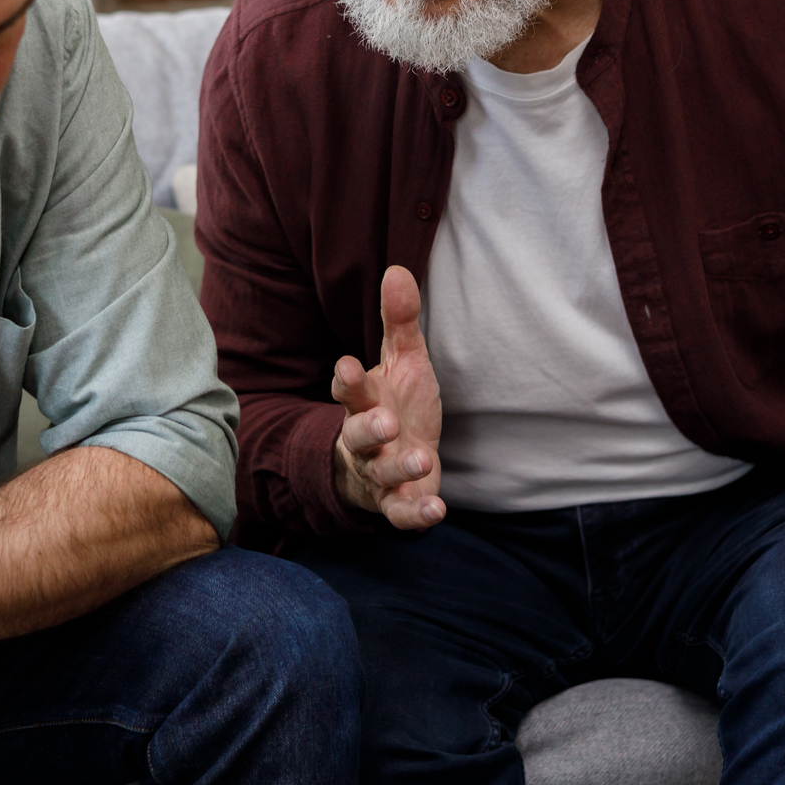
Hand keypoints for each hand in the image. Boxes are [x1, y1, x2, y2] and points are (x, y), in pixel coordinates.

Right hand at [332, 266, 445, 528]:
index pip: (349, 390)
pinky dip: (416, 515)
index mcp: (364, 401)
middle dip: (368, 428)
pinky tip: (436, 512)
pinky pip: (401, 513)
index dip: (348, 381)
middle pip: (357, 434)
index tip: (348, 368)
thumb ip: (398, 322)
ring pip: (381, 474)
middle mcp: (365, 439)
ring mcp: (379, 474)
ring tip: (420, 459)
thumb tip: (397, 269)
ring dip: (398, 468)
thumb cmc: (396, 404)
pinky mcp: (396, 504)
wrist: (391, 462)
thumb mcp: (402, 361)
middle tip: (385, 421)